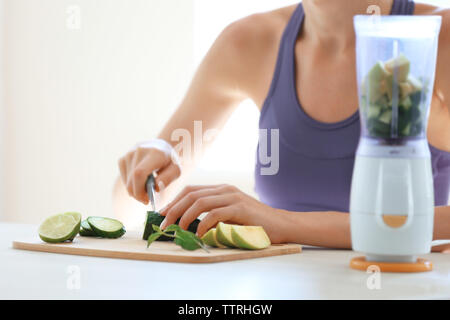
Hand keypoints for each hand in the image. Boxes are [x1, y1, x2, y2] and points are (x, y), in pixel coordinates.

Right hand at [118, 139, 180, 203]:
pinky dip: (131, 184)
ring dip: (135, 189)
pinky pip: (124, 178)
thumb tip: (154, 189)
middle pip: (132, 179)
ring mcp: (129, 154)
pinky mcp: (123, 158)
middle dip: (138, 194)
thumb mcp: (176, 170)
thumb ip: (167, 179)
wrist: (161, 146)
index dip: (140, 190)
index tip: (146, 200)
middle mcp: (139, 151)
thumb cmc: (170, 161)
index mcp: (155, 153)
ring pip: (127, 181)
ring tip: (146, 187)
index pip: (139, 173)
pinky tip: (140, 182)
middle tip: (146, 199)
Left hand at [160, 184, 287, 243]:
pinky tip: (199, 233)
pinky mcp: (240, 208)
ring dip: (184, 215)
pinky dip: (203, 223)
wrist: (281, 224)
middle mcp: (225, 189)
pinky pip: (215, 213)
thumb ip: (214, 214)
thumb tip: (190, 224)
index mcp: (221, 189)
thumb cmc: (254, 222)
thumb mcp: (230, 214)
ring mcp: (233, 197)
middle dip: (173, 208)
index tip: (162, 214)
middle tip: (163, 223)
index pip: (191, 190)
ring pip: (200, 202)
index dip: (174, 201)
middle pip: (191, 194)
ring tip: (177, 228)